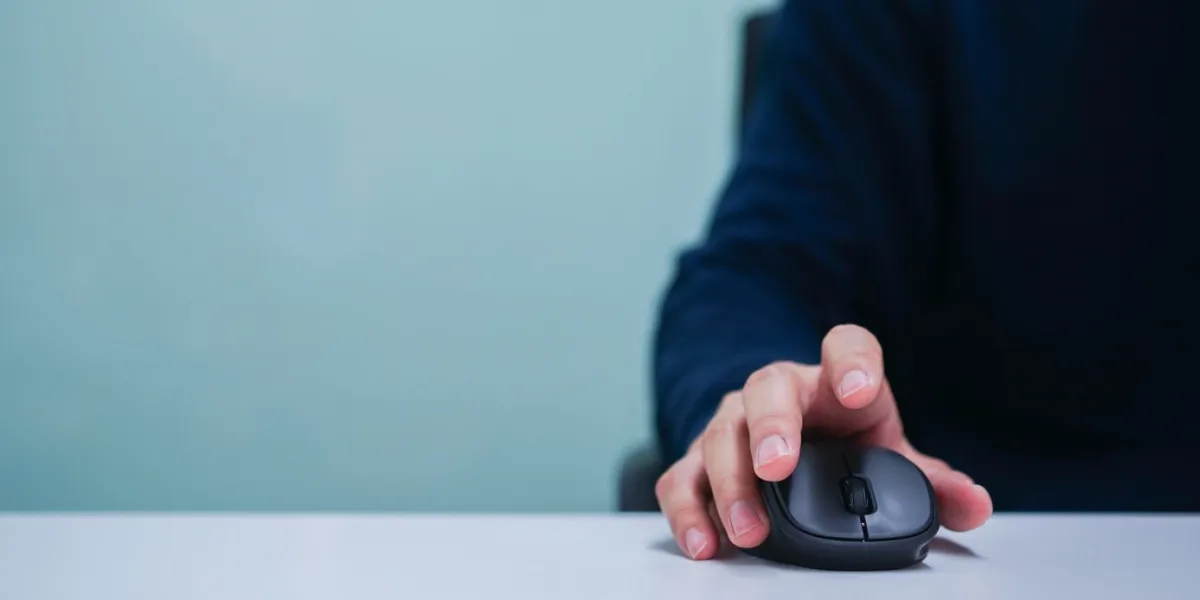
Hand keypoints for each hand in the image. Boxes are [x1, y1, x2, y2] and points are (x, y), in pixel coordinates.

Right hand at [655, 324, 992, 559]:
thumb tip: (974, 504)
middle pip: (767, 387)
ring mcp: (735, 422)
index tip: (859, 390)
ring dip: (730, 484)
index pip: (847, 346)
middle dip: (770, 426)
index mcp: (835, 382)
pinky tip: (706, 543)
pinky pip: (681, 477)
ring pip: (719, 435)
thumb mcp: (890, 457)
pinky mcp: (700, 459)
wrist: (790, 441)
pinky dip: (689, 510)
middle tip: (776, 468)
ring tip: (748, 530)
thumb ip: (932, 482)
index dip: (852, 363)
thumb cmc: (843, 443)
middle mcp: (779, 392)